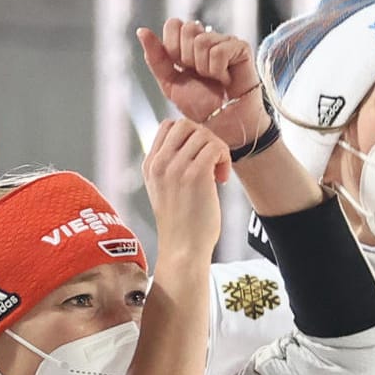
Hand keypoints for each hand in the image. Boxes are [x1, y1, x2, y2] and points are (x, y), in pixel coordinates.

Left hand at [136, 19, 270, 152]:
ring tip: (214, 80)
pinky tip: (226, 79)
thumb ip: (155, 57)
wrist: (223, 123)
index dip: (173, 48)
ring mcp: (225, 41)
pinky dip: (218, 71)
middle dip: (188, 59)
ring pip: (202, 41)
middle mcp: (207, 37)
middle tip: (200, 75)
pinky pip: (219, 51)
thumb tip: (141, 30)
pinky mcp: (240, 48)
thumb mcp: (170, 82)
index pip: (173, 24)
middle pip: (188, 28)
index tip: (183, 69)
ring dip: (204, 69)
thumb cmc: (200, 105)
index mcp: (188, 43)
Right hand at [143, 118, 228, 260]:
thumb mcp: (165, 190)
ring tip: (217, 174)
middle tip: (211, 163)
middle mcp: (159, 163)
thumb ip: (170, 166)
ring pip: (204, 134)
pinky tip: (221, 179)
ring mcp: (176, 168)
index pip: (168, 126)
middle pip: (185, 124)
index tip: (198, 159)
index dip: (190, 136)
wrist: (183, 250)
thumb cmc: (181, 224)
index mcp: (150, 165)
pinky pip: (216, 147)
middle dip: (205, 138)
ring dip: (218, 150)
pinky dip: (224, 158)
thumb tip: (194, 143)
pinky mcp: (195, 176)